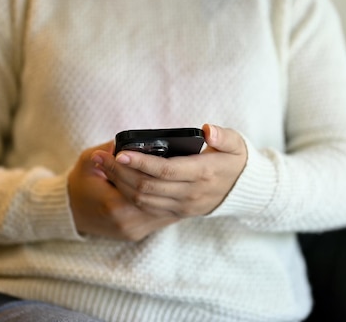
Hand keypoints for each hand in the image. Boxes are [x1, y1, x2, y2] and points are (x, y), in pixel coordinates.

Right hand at [68, 141, 178, 240]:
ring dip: (176, 194)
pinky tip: (179, 190)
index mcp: (114, 205)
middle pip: (160, 198)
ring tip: (188, 177)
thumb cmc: (79, 182)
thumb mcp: (89, 160)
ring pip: (164, 210)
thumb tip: (133, 141)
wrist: (69, 211)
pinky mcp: (137, 234)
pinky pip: (159, 218)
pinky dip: (169, 203)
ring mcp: (133, 231)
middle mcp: (127, 223)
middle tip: (187, 164)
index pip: (146, 183)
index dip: (159, 169)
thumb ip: (110, 149)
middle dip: (172, 181)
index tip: (171, 154)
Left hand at [93, 124, 246, 217]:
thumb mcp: (236, 143)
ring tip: (104, 167)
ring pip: (144, 201)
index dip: (140, 163)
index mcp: (202, 173)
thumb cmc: (236, 160)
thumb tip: (208, 130)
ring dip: (120, 185)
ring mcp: (183, 207)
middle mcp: (191, 194)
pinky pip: (148, 209)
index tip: (119, 153)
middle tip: (101, 158)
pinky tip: (116, 182)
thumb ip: (223, 136)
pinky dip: (129, 196)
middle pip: (148, 188)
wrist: (244, 190)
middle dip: (121, 173)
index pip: (165, 170)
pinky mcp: (178, 213)